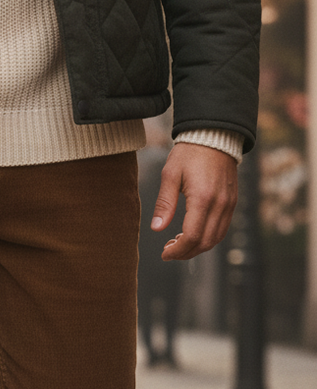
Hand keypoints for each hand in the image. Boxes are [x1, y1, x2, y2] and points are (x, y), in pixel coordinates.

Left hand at [151, 143, 238, 260]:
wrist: (215, 135)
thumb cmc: (189, 153)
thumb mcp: (170, 175)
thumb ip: (164, 203)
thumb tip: (156, 228)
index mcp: (203, 198)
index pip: (192, 236)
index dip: (177, 250)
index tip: (164, 253)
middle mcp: (220, 204)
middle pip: (205, 243)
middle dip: (186, 253)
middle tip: (169, 251)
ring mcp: (229, 204)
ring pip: (215, 239)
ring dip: (197, 248)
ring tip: (179, 243)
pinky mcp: (232, 202)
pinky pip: (222, 229)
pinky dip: (208, 238)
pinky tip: (193, 233)